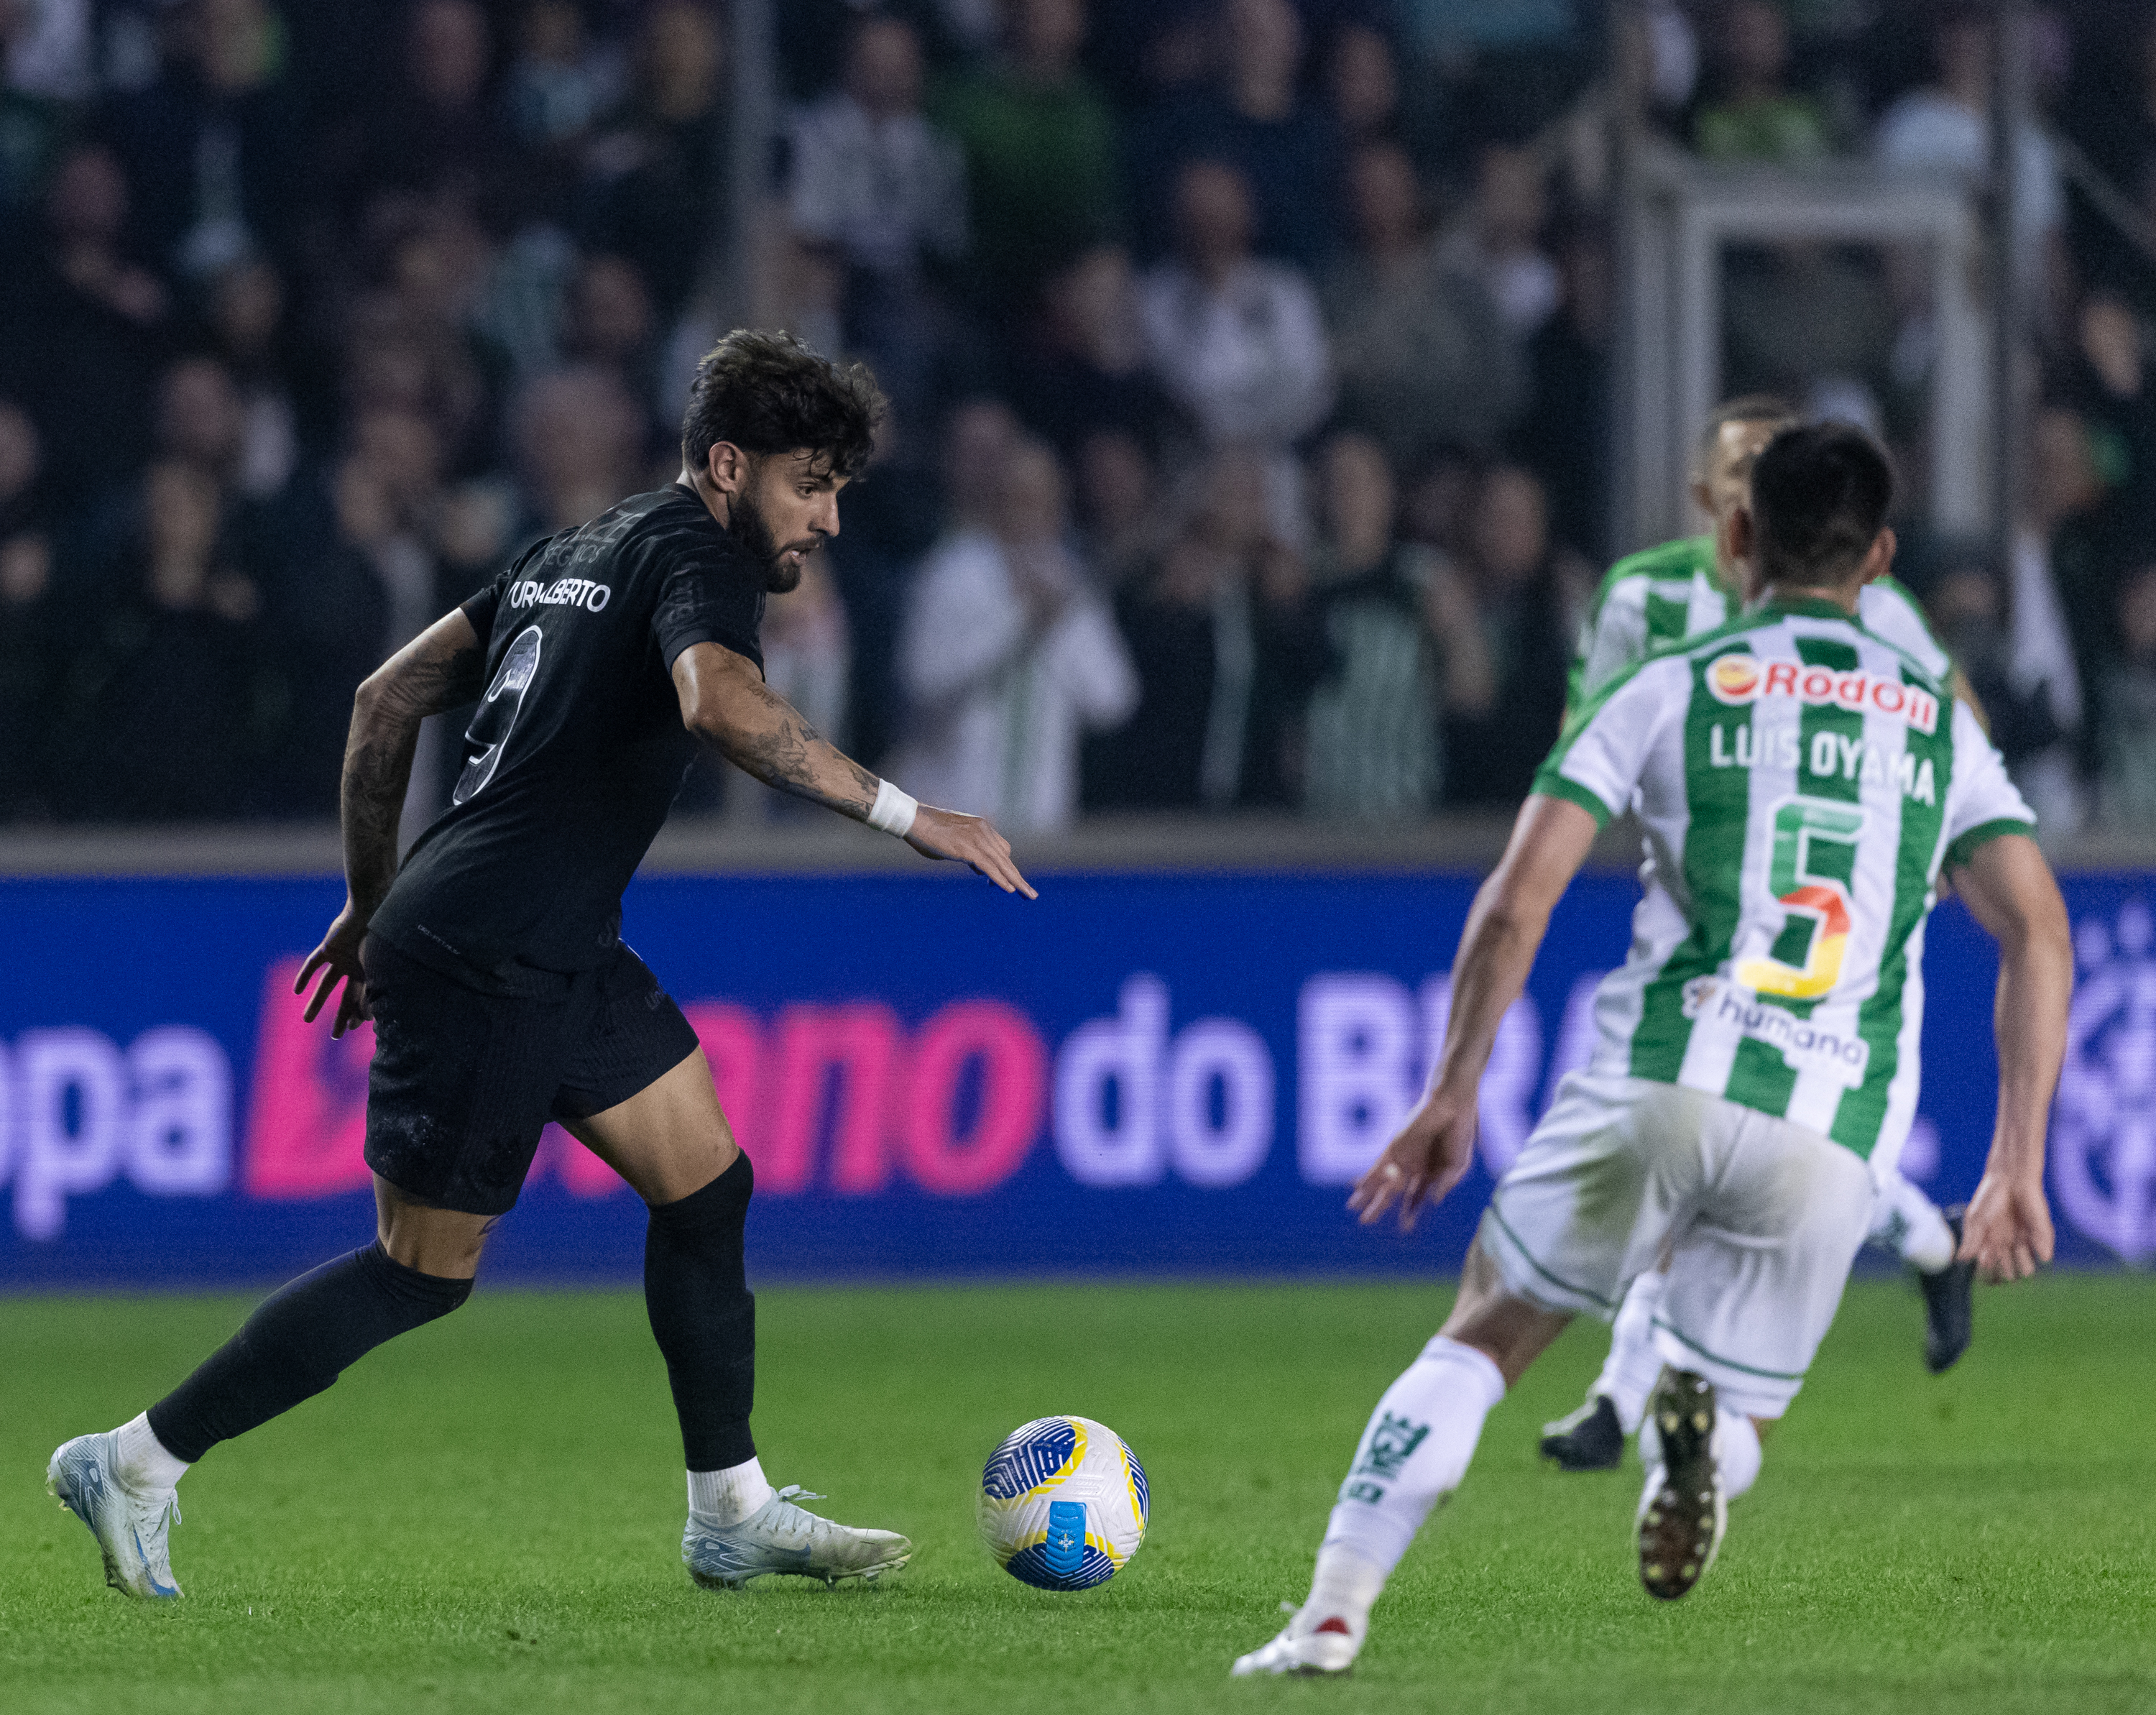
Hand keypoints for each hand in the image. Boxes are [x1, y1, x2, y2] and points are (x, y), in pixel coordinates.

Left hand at [296, 900, 371, 1037]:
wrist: (371, 911)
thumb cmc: (380, 939)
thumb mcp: (377, 971)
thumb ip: (371, 993)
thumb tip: (370, 1019)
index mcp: (371, 973)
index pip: (364, 1000)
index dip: (359, 1016)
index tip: (353, 1029)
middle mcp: (356, 968)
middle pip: (346, 997)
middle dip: (341, 1017)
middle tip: (336, 1036)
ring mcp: (342, 958)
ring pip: (326, 985)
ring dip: (317, 1002)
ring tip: (306, 1020)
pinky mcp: (329, 948)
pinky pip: (314, 963)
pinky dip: (304, 976)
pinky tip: (296, 991)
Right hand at [905, 804, 1038, 897]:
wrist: (914, 820)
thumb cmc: (928, 832)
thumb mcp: (954, 843)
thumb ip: (969, 854)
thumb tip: (978, 868)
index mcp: (981, 827)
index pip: (1002, 850)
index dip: (1007, 868)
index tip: (1012, 883)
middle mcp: (983, 831)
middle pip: (1007, 858)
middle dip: (1018, 877)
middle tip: (1030, 893)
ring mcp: (976, 838)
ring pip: (1002, 864)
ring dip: (1016, 881)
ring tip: (1027, 895)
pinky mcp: (968, 848)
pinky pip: (989, 867)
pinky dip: (1000, 879)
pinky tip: (1009, 889)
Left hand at [1347, 1085, 1478, 1230]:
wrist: (1452, 1104)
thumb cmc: (1460, 1131)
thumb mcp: (1459, 1164)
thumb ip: (1447, 1183)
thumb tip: (1433, 1201)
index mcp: (1430, 1172)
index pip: (1415, 1196)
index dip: (1410, 1212)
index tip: (1405, 1227)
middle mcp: (1414, 1166)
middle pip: (1393, 1192)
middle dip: (1380, 1206)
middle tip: (1367, 1222)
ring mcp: (1403, 1156)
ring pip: (1382, 1180)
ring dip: (1368, 1194)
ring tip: (1355, 1209)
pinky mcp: (1394, 1146)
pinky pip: (1378, 1164)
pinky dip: (1368, 1177)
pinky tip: (1358, 1188)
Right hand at [1958, 1169, 2054, 1281]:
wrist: (2012, 1178)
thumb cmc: (1990, 1197)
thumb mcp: (1976, 1218)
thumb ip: (1971, 1241)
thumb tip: (1961, 1260)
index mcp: (1989, 1245)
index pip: (1989, 1272)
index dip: (1986, 1274)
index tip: (1984, 1264)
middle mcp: (2007, 1247)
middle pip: (2007, 1276)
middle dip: (2003, 1272)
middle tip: (2000, 1254)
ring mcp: (2025, 1243)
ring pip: (2026, 1272)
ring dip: (2021, 1266)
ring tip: (2016, 1248)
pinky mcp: (2041, 1236)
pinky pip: (2044, 1257)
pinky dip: (2038, 1254)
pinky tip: (2027, 1241)